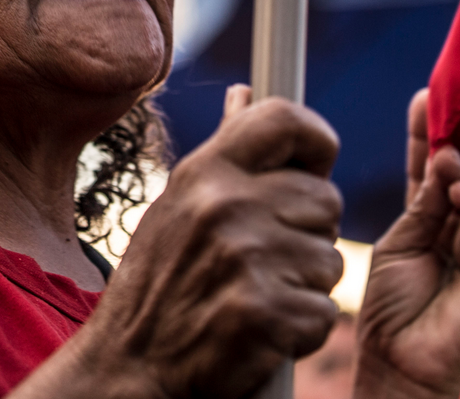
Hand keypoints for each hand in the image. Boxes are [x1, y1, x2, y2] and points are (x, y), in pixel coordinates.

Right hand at [19, 86, 343, 398]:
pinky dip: (300, 329)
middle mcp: (226, 205)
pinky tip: (261, 329)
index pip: (285, 119)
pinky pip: (322, 312)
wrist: (128, 363)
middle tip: (264, 258)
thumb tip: (244, 95)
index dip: (316, 139)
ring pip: (330, 261)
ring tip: (254, 294)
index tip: (315, 166)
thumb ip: (223, 153)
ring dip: (304, 285)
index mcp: (205, 171)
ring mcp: (245, 259)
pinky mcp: (264, 314)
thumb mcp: (178, 204)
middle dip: (308, 232)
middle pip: (325, 200)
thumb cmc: (158, 282)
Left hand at [354, 90, 459, 398]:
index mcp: (426, 216)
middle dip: (458, 132)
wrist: (399, 360)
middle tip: (449, 99)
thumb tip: (441, 156)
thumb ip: (422, 203)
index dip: (427, 131)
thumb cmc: (390, 307)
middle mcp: (457, 224)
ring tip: (445, 153)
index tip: (423, 96)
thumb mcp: (398, 242)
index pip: (429, 163)